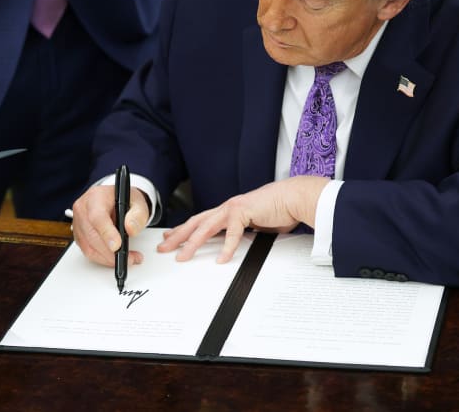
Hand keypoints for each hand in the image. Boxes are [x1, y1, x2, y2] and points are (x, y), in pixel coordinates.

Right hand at [72, 183, 148, 266]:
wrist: (116, 201)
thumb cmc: (125, 200)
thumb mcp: (138, 203)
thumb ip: (138, 215)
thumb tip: (131, 229)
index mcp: (96, 196)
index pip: (97, 216)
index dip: (107, 233)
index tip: (118, 245)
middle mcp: (83, 208)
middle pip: (92, 235)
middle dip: (111, 251)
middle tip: (130, 257)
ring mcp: (78, 223)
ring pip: (89, 247)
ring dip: (108, 258)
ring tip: (128, 258)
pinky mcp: (79, 235)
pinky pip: (88, 252)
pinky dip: (103, 258)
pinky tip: (116, 257)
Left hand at [158, 175, 326, 263]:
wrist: (294, 197)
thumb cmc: (280, 209)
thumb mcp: (257, 225)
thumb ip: (246, 233)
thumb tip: (242, 245)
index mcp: (230, 209)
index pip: (201, 220)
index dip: (184, 229)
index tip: (171, 236)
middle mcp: (228, 207)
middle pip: (196, 222)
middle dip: (178, 236)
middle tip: (164, 247)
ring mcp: (234, 208)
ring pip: (206, 227)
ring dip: (192, 242)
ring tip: (183, 256)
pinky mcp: (244, 212)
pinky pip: (232, 233)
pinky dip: (226, 248)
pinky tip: (221, 260)